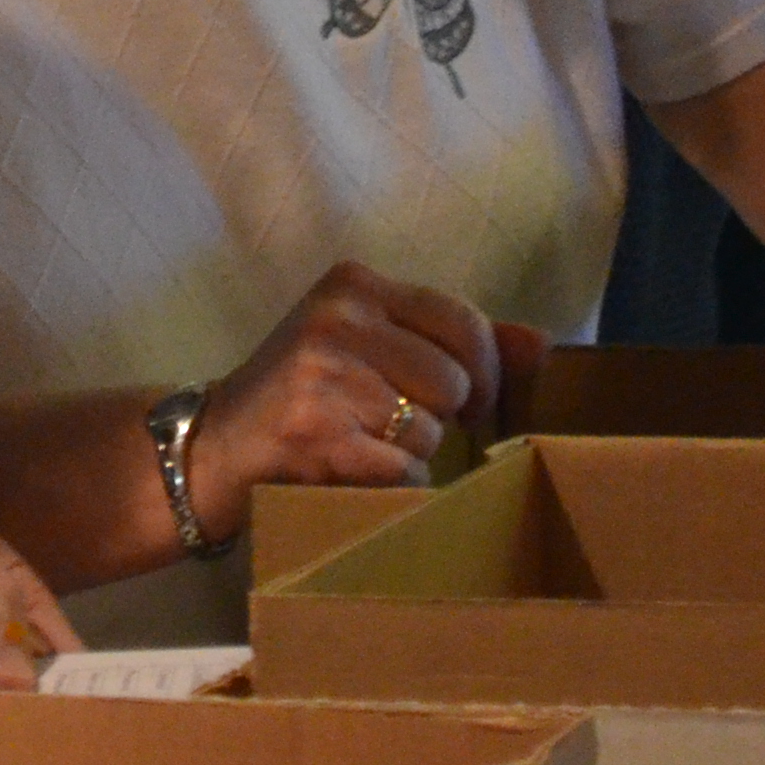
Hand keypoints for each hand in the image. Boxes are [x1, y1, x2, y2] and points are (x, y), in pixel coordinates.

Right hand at [185, 260, 544, 538]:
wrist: (219, 442)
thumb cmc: (309, 389)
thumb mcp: (370, 338)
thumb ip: (454, 335)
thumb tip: (545, 344)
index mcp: (353, 283)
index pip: (463, 320)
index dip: (484, 369)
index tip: (469, 397)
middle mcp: (337, 320)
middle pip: (454, 381)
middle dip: (442, 414)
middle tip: (403, 420)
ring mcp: (324, 377)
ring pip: (431, 428)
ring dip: (413, 450)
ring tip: (365, 440)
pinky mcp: (319, 436)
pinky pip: (404, 469)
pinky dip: (391, 481)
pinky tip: (352, 467)